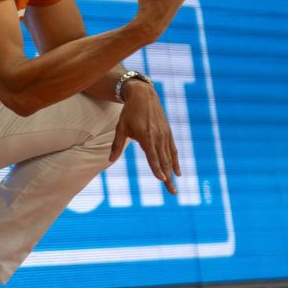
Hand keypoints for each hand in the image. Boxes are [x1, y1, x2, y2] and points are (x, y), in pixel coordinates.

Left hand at [110, 79, 180, 194]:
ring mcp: (164, 135)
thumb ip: (117, 145)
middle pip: (164, 161)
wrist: (144, 95)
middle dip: (168, 178)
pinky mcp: (168, 132)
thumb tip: (110, 160)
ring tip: (174, 186)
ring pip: (169, 157)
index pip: (153, 157)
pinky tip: (177, 171)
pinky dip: (175, 160)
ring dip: (172, 172)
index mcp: (146, 137)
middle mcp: (158, 137)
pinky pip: (173, 149)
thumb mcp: (121, 128)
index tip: (162, 180)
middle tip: (173, 192)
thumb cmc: (129, 112)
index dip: (157, 169)